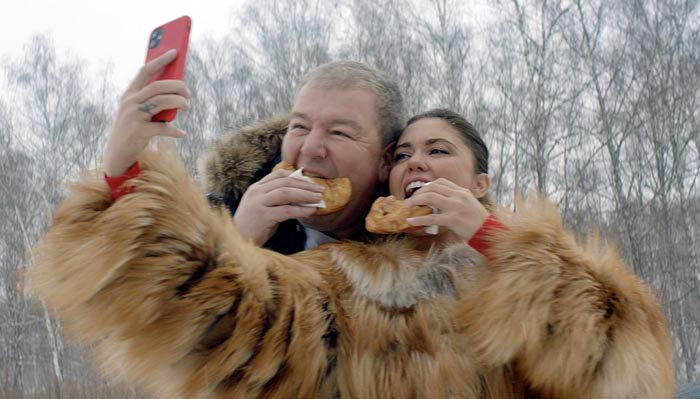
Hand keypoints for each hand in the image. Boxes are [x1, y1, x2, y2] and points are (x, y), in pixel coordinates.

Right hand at [103, 49, 189, 176]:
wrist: (117, 153)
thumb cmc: (133, 128)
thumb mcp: (137, 111)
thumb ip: (151, 100)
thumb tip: (176, 90)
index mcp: (129, 94)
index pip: (145, 71)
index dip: (160, 60)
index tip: (174, 52)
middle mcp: (130, 102)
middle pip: (158, 86)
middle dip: (177, 86)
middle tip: (188, 93)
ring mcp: (133, 116)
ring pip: (162, 102)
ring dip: (179, 103)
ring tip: (187, 107)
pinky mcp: (139, 131)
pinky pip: (163, 127)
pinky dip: (175, 131)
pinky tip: (182, 134)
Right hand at [233, 168, 326, 245]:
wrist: (237, 241)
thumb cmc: (253, 226)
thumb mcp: (262, 207)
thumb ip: (276, 199)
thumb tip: (302, 195)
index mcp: (256, 188)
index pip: (278, 174)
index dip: (297, 176)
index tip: (310, 180)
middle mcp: (256, 192)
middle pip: (285, 182)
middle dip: (305, 185)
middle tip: (321, 189)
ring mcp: (258, 203)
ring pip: (286, 193)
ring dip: (305, 195)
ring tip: (319, 198)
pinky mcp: (262, 216)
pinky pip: (286, 210)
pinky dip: (301, 210)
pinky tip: (311, 211)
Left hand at [404, 178, 488, 240]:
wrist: (488, 231)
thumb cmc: (477, 221)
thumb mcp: (468, 204)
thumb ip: (455, 199)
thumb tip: (439, 201)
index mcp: (462, 191)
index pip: (440, 182)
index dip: (427, 186)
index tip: (420, 193)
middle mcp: (458, 196)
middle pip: (432, 188)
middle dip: (418, 193)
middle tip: (410, 201)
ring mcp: (455, 207)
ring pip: (430, 198)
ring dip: (415, 201)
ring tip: (408, 207)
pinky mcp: (453, 219)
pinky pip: (431, 218)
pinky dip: (419, 219)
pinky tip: (411, 221)